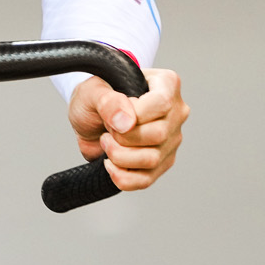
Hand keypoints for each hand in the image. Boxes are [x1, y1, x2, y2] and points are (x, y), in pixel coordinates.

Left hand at [68, 67, 188, 190]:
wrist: (89, 118)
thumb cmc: (95, 98)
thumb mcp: (93, 91)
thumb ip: (108, 101)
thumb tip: (126, 122)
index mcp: (166, 84)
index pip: (161, 103)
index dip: (133, 113)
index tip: (114, 114)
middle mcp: (176, 113)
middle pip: (158, 134)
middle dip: (123, 136)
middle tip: (107, 128)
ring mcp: (171, 140)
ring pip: (152, 159)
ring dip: (119, 156)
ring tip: (107, 142)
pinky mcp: (162, 163)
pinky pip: (146, 180)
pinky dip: (122, 177)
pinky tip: (109, 164)